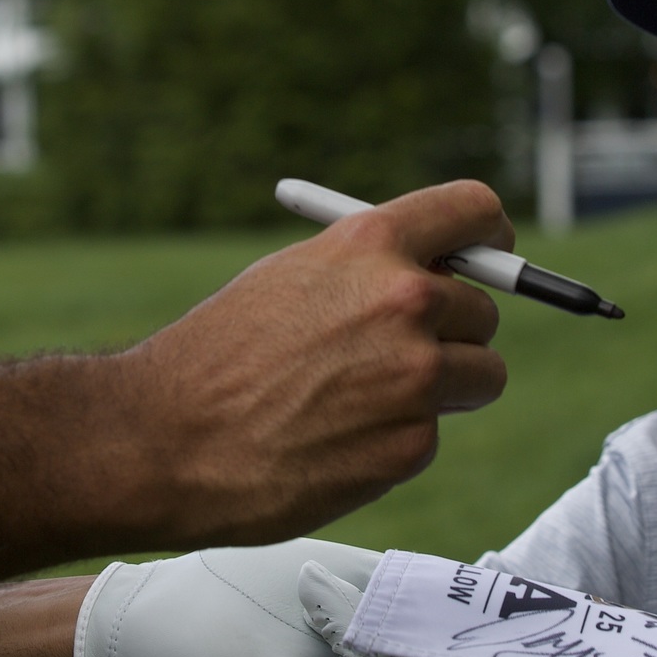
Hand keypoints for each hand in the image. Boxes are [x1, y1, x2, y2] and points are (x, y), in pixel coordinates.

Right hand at [110, 180, 511, 549]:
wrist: (165, 440)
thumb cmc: (217, 357)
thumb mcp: (292, 275)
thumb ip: (370, 268)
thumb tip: (438, 270)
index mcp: (371, 244)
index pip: (476, 210)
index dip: (490, 234)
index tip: (492, 250)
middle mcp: (405, 302)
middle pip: (485, 309)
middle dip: (453, 332)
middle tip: (399, 352)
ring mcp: (415, 377)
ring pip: (480, 376)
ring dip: (443, 389)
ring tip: (364, 399)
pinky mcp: (410, 446)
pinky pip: (434, 433)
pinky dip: (398, 439)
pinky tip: (338, 438)